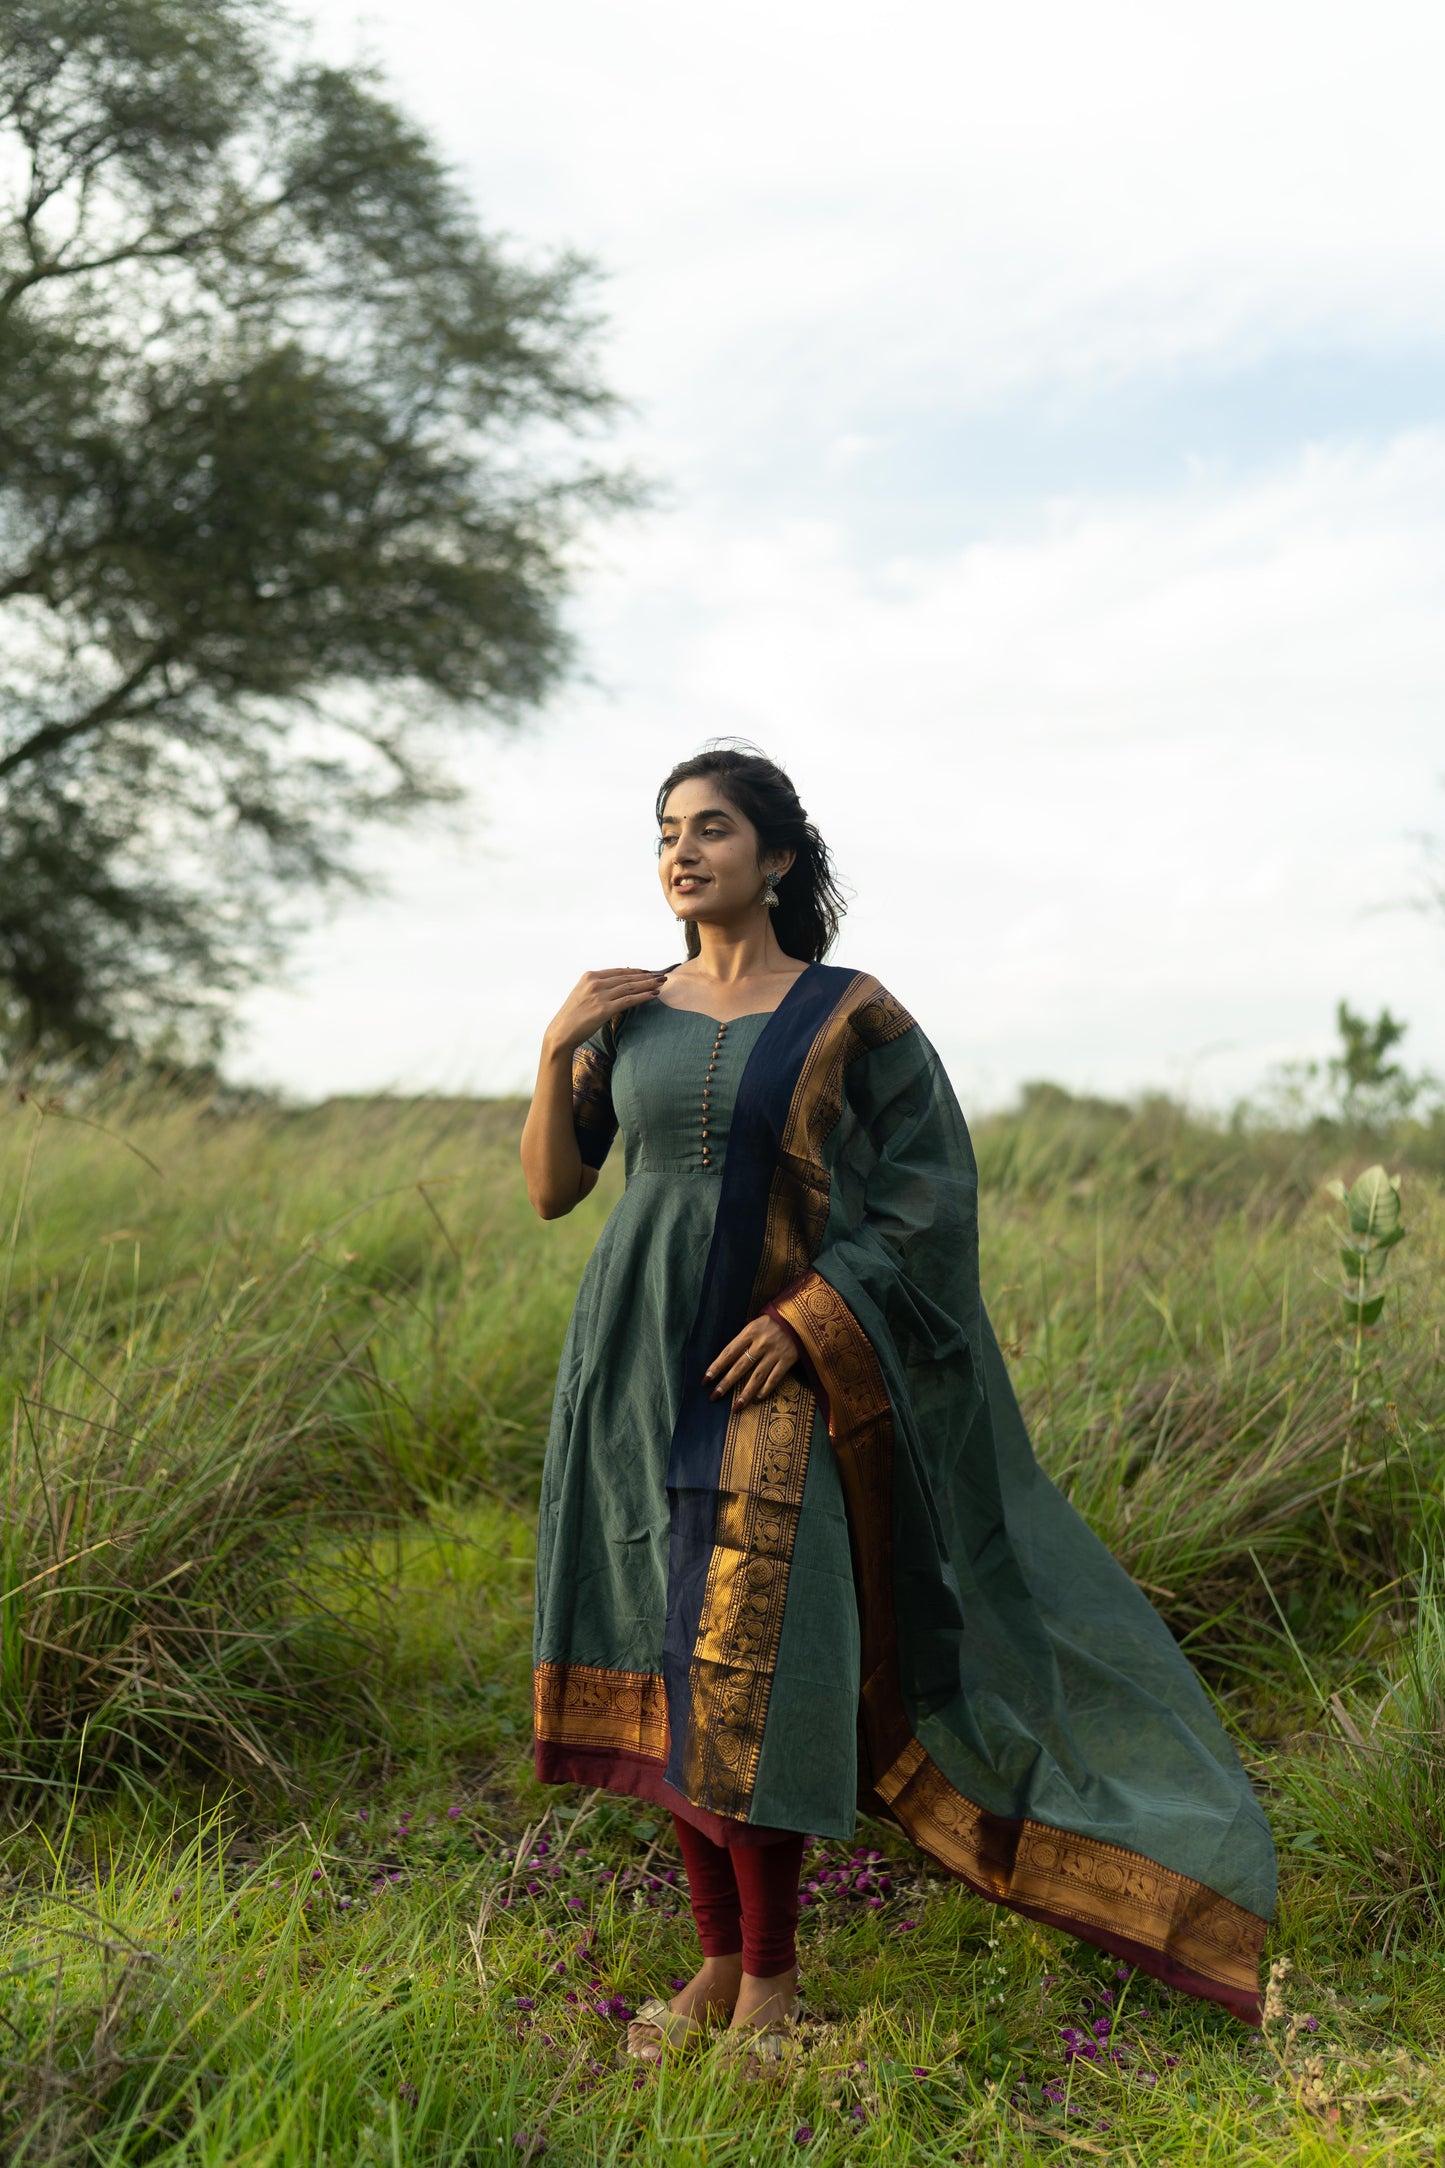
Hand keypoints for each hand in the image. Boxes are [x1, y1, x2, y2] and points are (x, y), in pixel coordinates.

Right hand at [545, 968, 667, 1053]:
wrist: (561, 1032)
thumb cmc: (573, 1017)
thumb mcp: (583, 995)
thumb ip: (598, 988)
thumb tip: (618, 985)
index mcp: (589, 976)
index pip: (618, 971)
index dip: (636, 971)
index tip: (648, 972)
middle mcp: (594, 983)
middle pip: (627, 977)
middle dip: (646, 976)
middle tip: (661, 975)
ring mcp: (599, 995)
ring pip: (630, 987)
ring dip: (648, 984)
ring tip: (661, 983)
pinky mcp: (604, 1009)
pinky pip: (628, 1000)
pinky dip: (643, 996)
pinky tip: (654, 994)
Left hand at [705, 1315, 798, 1405]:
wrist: (803, 1316)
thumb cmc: (776, 1319)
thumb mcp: (757, 1323)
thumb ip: (745, 1339)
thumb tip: (729, 1358)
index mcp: (750, 1331)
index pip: (729, 1352)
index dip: (716, 1367)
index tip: (706, 1380)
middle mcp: (761, 1343)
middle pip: (740, 1367)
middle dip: (726, 1383)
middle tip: (714, 1397)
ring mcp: (775, 1352)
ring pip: (757, 1377)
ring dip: (745, 1393)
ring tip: (736, 1407)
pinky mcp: (788, 1359)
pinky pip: (774, 1378)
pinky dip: (765, 1389)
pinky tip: (757, 1399)